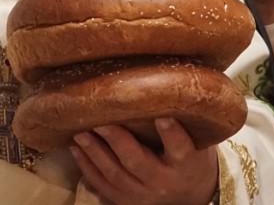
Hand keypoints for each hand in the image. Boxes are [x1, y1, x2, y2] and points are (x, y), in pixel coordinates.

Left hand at [70, 120, 218, 204]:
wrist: (191, 197)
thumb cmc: (191, 159)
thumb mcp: (197, 141)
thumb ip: (181, 121)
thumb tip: (161, 80)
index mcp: (186, 165)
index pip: (180, 149)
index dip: (172, 134)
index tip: (162, 116)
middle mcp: (164, 182)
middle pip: (138, 162)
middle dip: (117, 140)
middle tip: (101, 121)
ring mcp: (143, 195)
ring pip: (115, 175)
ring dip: (95, 153)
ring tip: (80, 133)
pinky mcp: (126, 202)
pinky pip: (103, 186)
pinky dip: (87, 168)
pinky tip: (76, 149)